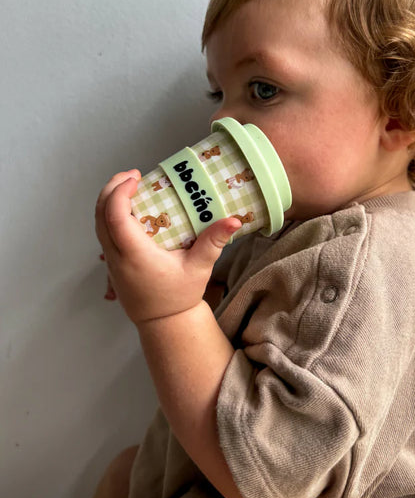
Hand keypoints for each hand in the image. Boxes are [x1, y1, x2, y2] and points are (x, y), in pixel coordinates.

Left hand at [95, 170, 240, 324]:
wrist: (163, 323)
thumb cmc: (181, 295)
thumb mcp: (200, 267)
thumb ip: (214, 242)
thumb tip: (234, 220)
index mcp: (136, 256)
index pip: (116, 218)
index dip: (120, 193)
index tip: (136, 178)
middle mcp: (117, 257)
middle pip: (100, 215)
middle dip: (111, 189)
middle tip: (132, 174)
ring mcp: (111, 261)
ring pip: (97, 223)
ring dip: (108, 200)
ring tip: (128, 185)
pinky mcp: (112, 263)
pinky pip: (102, 232)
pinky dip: (109, 213)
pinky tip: (127, 207)